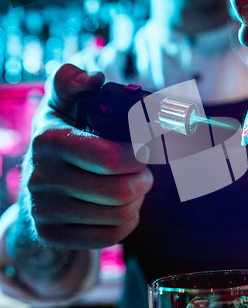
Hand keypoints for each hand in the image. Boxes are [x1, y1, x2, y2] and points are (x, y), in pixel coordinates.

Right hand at [26, 64, 152, 249]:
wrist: (36, 186)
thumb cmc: (62, 138)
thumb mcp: (61, 106)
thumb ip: (71, 83)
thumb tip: (92, 78)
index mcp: (49, 141)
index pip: (109, 158)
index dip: (138, 155)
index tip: (145, 148)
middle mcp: (42, 178)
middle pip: (119, 191)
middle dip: (143, 180)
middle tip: (145, 171)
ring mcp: (45, 211)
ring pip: (119, 215)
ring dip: (138, 200)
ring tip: (134, 186)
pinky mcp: (53, 235)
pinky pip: (110, 236)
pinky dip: (128, 221)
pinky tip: (124, 207)